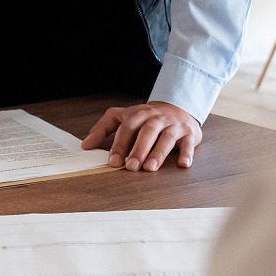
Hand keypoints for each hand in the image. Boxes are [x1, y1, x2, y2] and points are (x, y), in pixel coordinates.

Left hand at [81, 100, 202, 171]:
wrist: (177, 107)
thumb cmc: (147, 117)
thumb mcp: (122, 117)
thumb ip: (103, 129)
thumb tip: (86, 145)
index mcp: (139, 114)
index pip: (127, 128)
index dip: (120, 144)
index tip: (113, 161)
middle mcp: (157, 118)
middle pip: (147, 132)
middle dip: (138, 149)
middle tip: (130, 166)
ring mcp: (174, 125)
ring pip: (166, 137)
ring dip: (158, 153)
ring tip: (150, 168)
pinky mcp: (189, 133)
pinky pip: (188, 143)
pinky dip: (187, 154)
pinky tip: (182, 164)